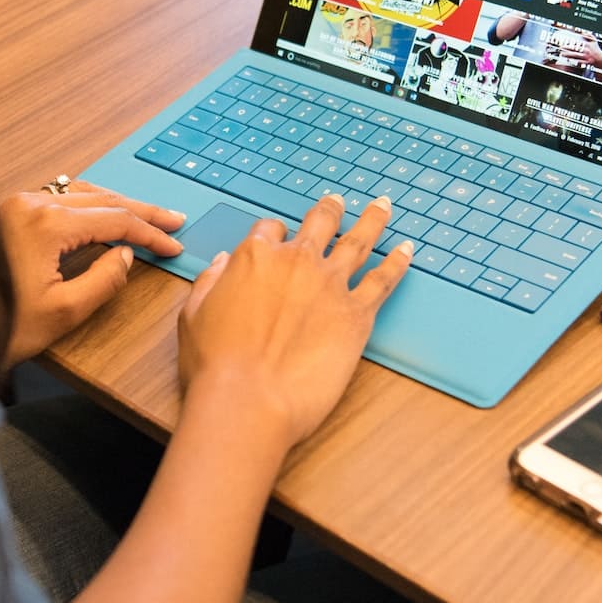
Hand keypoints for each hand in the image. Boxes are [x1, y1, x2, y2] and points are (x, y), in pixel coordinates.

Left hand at [0, 181, 185, 367]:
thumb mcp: (63, 312)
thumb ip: (103, 281)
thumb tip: (125, 255)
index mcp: (47, 224)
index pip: (115, 220)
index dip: (149, 233)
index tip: (173, 245)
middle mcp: (31, 203)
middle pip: (102, 199)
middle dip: (140, 211)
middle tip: (172, 220)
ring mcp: (15, 204)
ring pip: (80, 193)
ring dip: (114, 204)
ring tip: (143, 215)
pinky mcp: (6, 212)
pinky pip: (58, 197)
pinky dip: (88, 204)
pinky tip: (99, 213)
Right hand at [177, 194, 412, 449]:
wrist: (250, 401)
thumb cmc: (216, 365)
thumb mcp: (193, 315)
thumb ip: (210, 282)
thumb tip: (224, 263)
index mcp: (254, 257)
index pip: (268, 230)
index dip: (273, 234)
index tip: (277, 240)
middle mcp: (296, 262)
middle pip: (319, 222)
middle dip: (329, 209)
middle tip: (337, 201)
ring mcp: (330, 285)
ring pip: (359, 241)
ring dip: (372, 220)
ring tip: (383, 205)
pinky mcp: (357, 315)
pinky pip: (384, 280)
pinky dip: (398, 262)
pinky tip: (408, 250)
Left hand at [554, 32, 601, 77]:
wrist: (601, 60)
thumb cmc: (596, 50)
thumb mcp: (594, 41)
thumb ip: (589, 35)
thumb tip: (583, 32)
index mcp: (587, 44)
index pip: (576, 43)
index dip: (570, 42)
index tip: (564, 42)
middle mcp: (586, 50)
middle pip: (575, 49)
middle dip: (567, 48)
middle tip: (560, 48)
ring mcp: (586, 57)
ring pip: (575, 55)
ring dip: (568, 55)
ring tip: (562, 54)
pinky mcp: (586, 62)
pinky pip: (579, 62)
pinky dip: (574, 61)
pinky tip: (568, 60)